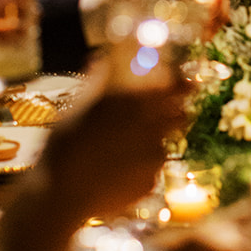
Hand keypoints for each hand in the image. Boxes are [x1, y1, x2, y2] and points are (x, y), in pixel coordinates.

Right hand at [43, 68, 186, 225]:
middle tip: (162, 117)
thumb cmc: (65, 143)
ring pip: (163, 145)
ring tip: (119, 152)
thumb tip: (103, 59)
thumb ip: (99, 80)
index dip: (184, 86)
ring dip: (150, 145)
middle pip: (181, 117)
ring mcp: (153, 159)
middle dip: (176, 114)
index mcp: (135, 104)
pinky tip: (115, 173)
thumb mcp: (79, 104)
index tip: (188, 85)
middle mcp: (151, 129)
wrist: (61, 192)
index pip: (176, 88)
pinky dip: (139, 170)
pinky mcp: (151, 184)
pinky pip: (151, 172)